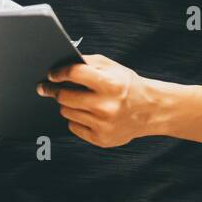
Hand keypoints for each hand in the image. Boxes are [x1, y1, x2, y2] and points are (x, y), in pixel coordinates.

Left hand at [37, 53, 160, 147]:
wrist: (151, 110)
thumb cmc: (128, 86)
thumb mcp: (113, 67)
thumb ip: (88, 62)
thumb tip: (62, 64)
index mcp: (111, 84)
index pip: (74, 74)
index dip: (59, 73)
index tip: (51, 75)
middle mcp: (107, 106)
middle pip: (65, 96)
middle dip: (55, 91)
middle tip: (50, 88)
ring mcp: (103, 125)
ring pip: (67, 112)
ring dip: (66, 105)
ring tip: (76, 100)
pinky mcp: (101, 139)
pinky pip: (73, 127)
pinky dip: (75, 119)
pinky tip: (86, 114)